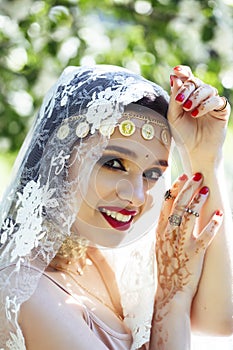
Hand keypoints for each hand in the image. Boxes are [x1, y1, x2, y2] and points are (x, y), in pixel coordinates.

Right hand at [155, 173, 222, 315]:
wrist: (169, 291)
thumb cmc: (167, 267)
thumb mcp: (160, 244)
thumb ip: (166, 228)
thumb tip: (173, 211)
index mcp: (161, 231)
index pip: (166, 204)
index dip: (175, 188)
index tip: (182, 176)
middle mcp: (169, 234)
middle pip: (178, 205)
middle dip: (188, 188)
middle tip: (197, 176)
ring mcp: (181, 244)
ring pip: (189, 217)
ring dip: (199, 202)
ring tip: (207, 189)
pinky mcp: (194, 254)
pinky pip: (205, 237)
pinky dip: (213, 225)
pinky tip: (220, 215)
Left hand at [168, 65, 230, 167]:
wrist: (195, 151)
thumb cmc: (182, 134)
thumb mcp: (173, 116)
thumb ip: (174, 97)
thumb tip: (175, 77)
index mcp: (187, 96)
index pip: (187, 79)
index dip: (183, 72)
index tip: (176, 70)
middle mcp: (199, 97)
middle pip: (195, 82)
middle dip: (186, 88)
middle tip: (179, 101)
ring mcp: (211, 102)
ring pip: (207, 89)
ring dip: (196, 97)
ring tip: (188, 109)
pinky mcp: (221, 110)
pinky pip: (216, 100)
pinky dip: (206, 105)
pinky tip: (197, 114)